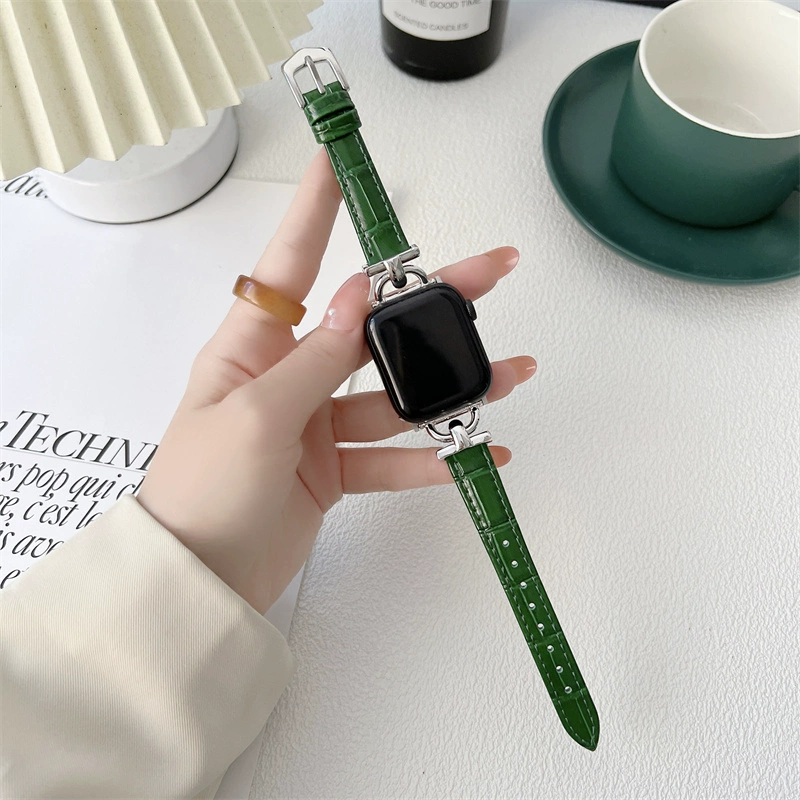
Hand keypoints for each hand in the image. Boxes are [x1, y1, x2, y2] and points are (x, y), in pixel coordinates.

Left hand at [137, 149, 535, 613]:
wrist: (198, 581)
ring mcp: (316, 424)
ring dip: (449, 388)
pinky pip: (390, 457)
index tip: (339, 165)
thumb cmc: (205, 490)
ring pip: (393, 395)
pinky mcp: (335, 469)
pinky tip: (476, 455)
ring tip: (509, 375)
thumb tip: (360, 293)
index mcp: (252, 347)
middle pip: (370, 327)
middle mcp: (288, 376)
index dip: (315, 211)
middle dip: (430, 301)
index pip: (289, 263)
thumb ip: (315, 358)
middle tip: (492, 271)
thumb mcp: (257, 415)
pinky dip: (431, 459)